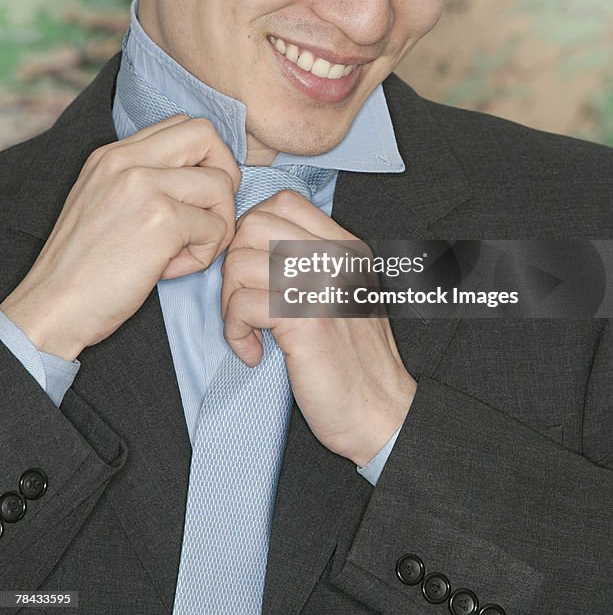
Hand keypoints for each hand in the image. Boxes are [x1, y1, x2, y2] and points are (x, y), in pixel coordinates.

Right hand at [1, 116, 239, 359]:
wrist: (54, 306)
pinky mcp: (161, 220)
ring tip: (185, 250)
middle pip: (207, 134)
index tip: (197, 194)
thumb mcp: (103, 202)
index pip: (182, 125)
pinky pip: (217, 228)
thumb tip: (202, 180)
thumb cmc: (83, 267)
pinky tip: (170, 268)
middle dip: (225, 174)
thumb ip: (143, 180)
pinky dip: (205, 254)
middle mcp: (127, 161)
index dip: (205, 157)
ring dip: (217, 224)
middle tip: (209, 214)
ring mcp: (144, 186)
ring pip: (221, 185)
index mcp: (112, 154)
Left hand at [221, 190, 416, 465]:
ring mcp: (322, 285)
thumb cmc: (352, 361)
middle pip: (254, 225)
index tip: (255, 273)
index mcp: (345, 246)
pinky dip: (236, 331)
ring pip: (240, 263)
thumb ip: (308, 261)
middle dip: (234, 265)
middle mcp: (336, 257)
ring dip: (230, 302)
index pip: (282, 202)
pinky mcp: (304, 320)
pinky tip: (253, 352)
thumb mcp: (340, 294)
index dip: (252, 233)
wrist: (380, 412)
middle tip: (245, 304)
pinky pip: (242, 304)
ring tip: (249, 330)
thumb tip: (249, 244)